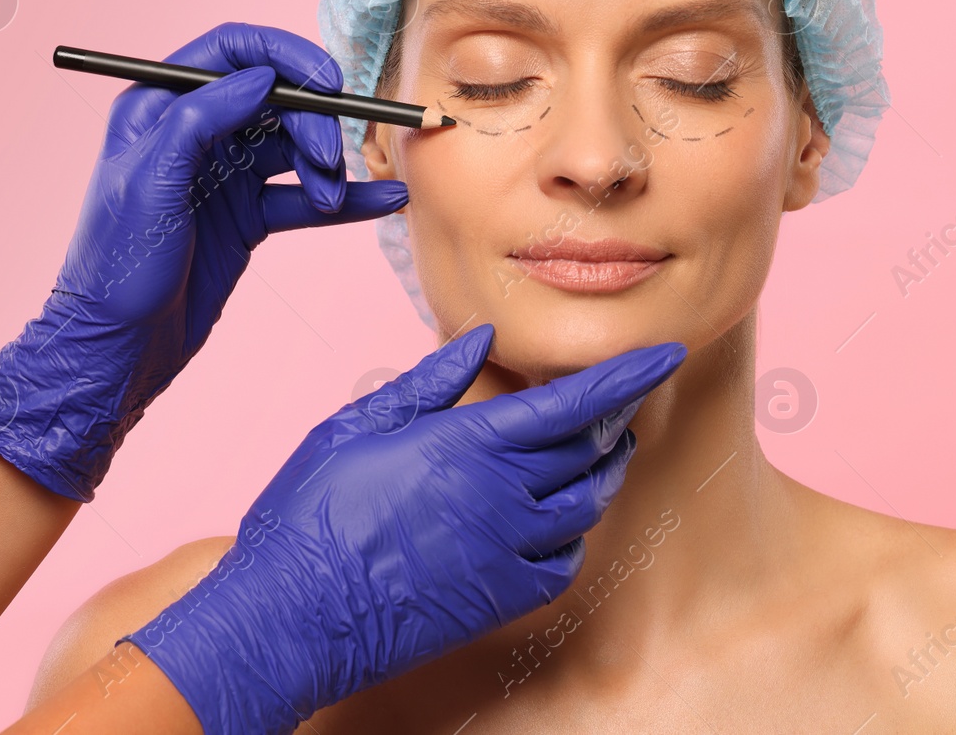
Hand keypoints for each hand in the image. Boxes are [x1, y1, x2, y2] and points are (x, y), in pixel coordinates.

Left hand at [0, 23, 405, 500]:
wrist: (120, 347)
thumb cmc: (117, 265)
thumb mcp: (150, 181)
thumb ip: (200, 119)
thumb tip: (260, 77)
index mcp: (160, 107)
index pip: (230, 51)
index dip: (284, 55)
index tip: (327, 81)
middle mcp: (195, 132)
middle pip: (275, 99)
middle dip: (312, 122)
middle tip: (328, 160)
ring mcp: (224, 175)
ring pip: (294, 148)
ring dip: (326, 166)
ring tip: (333, 198)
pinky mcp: (248, 216)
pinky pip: (304, 196)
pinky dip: (345, 200)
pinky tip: (382, 201)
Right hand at [122, 323, 685, 733]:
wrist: (290, 616)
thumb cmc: (313, 512)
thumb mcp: (358, 426)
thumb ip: (429, 383)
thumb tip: (479, 339)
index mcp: (467, 443)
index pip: (571, 401)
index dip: (625, 377)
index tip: (665, 354)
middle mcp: (500, 495)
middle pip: (589, 449)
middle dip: (615, 419)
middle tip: (620, 402)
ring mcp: (506, 551)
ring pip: (586, 504)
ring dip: (602, 473)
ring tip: (601, 452)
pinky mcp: (502, 599)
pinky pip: (564, 561)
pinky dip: (571, 534)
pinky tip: (554, 518)